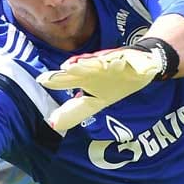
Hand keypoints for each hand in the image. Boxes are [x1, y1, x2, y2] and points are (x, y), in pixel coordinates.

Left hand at [37, 47, 163, 130]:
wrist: (142, 65)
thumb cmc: (114, 81)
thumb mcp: (95, 100)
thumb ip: (76, 111)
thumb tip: (54, 124)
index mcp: (87, 77)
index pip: (69, 79)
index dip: (57, 80)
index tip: (42, 80)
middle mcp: (98, 68)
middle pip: (85, 67)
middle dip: (76, 67)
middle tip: (66, 68)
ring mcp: (114, 62)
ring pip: (103, 62)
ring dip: (95, 62)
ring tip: (86, 63)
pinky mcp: (131, 59)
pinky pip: (130, 61)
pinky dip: (124, 62)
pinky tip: (119, 63)